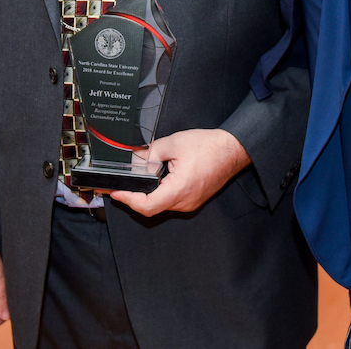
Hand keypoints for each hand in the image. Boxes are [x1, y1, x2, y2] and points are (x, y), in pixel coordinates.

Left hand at [105, 128, 250, 216]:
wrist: (233, 149)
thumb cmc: (210, 147)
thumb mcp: (174, 143)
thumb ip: (150, 153)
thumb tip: (134, 160)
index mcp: (179, 189)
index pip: (147, 206)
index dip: (128, 200)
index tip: (116, 192)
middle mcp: (185, 201)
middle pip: (152, 208)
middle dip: (134, 197)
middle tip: (121, 185)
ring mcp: (190, 203)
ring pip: (161, 205)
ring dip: (148, 194)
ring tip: (139, 179)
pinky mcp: (193, 199)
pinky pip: (172, 200)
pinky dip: (160, 192)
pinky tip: (157, 179)